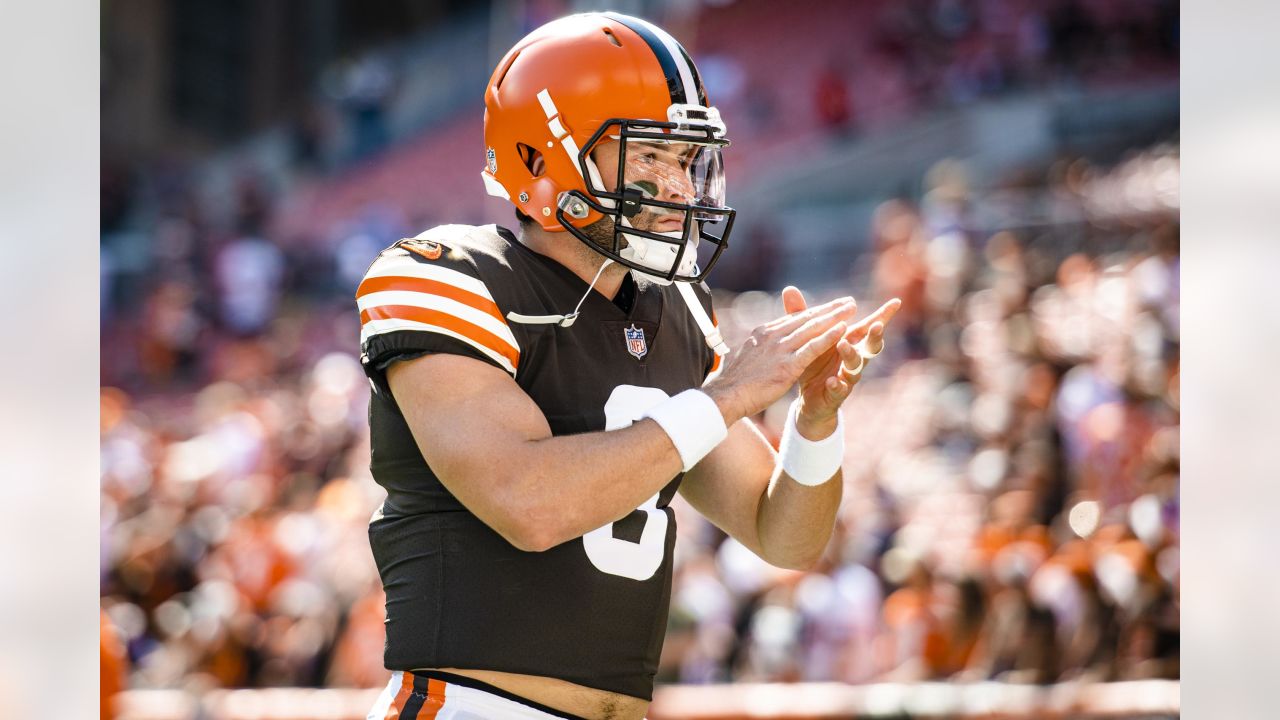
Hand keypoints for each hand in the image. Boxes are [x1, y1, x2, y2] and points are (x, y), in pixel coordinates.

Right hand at [703, 295, 857, 424]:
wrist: (727, 396)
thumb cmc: (736, 382)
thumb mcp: (749, 356)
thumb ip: (762, 346)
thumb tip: (765, 342)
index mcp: (764, 333)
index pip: (794, 319)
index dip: (814, 312)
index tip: (830, 307)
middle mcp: (773, 336)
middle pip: (806, 318)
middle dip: (829, 309)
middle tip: (848, 302)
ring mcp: (780, 349)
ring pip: (812, 328)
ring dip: (834, 317)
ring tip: (851, 309)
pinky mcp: (787, 365)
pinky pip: (812, 348)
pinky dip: (828, 336)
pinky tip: (842, 329)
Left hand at [787, 288, 901, 438]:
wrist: (807, 398)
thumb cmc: (813, 362)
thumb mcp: (807, 337)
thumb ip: (802, 315)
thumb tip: (790, 289)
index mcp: (849, 341)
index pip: (867, 326)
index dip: (883, 315)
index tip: (896, 302)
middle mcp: (853, 358)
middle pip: (870, 346)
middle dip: (875, 336)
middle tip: (877, 325)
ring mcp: (847, 376)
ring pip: (856, 366)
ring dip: (851, 355)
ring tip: (843, 345)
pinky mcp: (836, 393)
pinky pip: (840, 389)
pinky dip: (837, 384)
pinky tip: (832, 380)